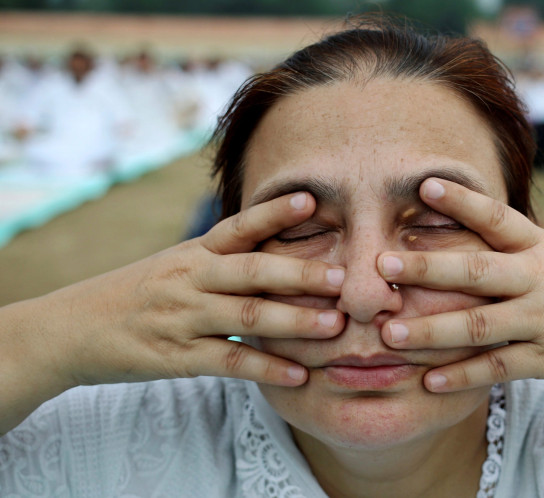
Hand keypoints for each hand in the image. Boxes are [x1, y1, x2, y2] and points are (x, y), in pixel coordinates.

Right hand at [21, 192, 345, 393]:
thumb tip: (278, 247)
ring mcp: (183, 318)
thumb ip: (221, 258)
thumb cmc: (137, 293)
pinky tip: (298, 375)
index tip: (311, 199)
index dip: (274, 213)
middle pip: (252, 272)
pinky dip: (266, 369)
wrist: (72, 328)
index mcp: (193, 253)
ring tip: (334, 326)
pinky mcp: (177, 357)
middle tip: (342, 278)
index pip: (238, 227)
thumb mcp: (175, 264)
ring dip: (294, 322)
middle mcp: (191, 280)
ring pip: (246, 317)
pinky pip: (229, 363)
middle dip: (299, 275)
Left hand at [377, 178, 543, 392]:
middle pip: (478, 272)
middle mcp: (540, 280)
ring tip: (390, 335)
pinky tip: (429, 381)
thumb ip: (510, 242)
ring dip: (433, 331)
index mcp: (540, 247)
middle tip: (383, 264)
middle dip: (429, 268)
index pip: (497, 219)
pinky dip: (463, 376)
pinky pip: (499, 369)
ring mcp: (543, 322)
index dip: (462, 201)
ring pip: (481, 327)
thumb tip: (457, 215)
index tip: (424, 185)